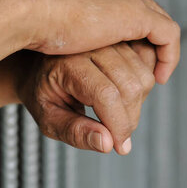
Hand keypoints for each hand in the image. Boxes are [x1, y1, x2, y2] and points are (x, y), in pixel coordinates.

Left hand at [18, 41, 157, 154]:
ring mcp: (110, 41)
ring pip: (143, 78)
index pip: (106, 95)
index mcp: (68, 64)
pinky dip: (143, 86)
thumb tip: (107, 144)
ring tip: (115, 114)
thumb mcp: (47, 119)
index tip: (119, 147)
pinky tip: (124, 96)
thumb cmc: (41, 92)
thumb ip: (74, 132)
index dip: (118, 125)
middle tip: (116, 135)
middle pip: (130, 87)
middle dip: (129, 120)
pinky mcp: (123, 41)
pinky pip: (147, 66)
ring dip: (138, 105)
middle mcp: (92, 46)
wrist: (38, 64)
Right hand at [20, 0, 179, 83]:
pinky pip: (167, 34)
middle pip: (142, 8)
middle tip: (140, 71)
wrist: (20, 11)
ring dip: (156, 51)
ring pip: (156, 21)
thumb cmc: (23, 18)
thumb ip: (65, 17)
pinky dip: (168, 56)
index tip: (122, 55)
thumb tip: (68, 30)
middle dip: (144, 40)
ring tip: (149, 79)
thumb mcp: (49, 16)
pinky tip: (158, 79)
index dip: (126, 28)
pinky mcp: (135, 10)